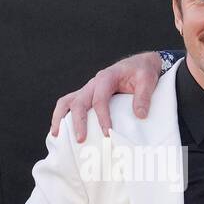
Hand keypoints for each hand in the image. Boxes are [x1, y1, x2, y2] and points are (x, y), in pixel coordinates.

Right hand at [49, 51, 164, 141]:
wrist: (140, 64)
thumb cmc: (143, 72)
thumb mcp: (147, 81)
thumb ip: (143, 97)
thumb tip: (139, 115)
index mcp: (106, 78)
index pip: (99, 100)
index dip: (102, 117)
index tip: (107, 133)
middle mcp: (93, 83)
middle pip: (78, 102)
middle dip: (77, 121)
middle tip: (80, 139)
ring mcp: (88, 89)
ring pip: (68, 101)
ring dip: (60, 117)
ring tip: (56, 134)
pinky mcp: (88, 95)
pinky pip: (71, 104)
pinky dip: (63, 115)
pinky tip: (61, 129)